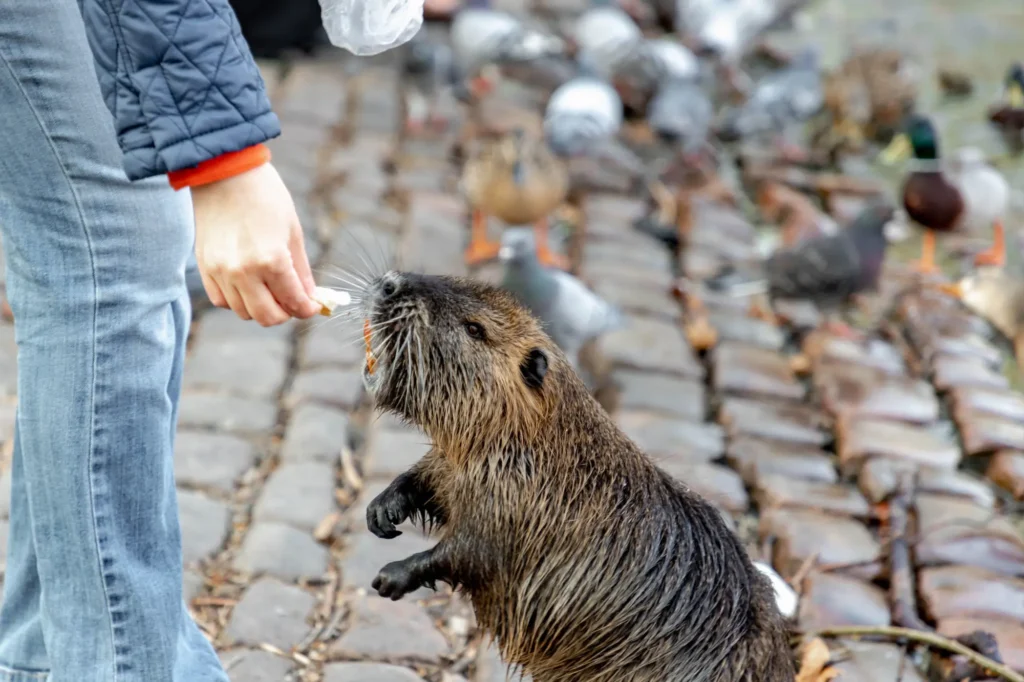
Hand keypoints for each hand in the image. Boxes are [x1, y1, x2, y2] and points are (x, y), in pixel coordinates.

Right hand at [191, 163, 320, 324]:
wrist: (224, 172)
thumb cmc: (264, 196)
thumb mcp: (292, 231)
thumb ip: (301, 270)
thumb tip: (310, 297)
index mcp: (271, 260)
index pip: (294, 302)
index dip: (308, 308)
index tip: (313, 305)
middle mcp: (243, 271)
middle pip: (268, 317)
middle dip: (286, 313)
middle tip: (293, 301)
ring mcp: (220, 271)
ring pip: (244, 312)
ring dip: (261, 307)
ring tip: (271, 289)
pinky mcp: (204, 267)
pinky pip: (222, 300)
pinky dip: (237, 300)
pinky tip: (249, 285)